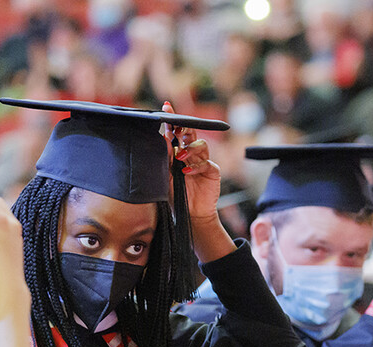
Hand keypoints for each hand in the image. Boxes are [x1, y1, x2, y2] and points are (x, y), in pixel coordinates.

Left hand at [163, 101, 220, 221]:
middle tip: (177, 128)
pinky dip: (196, 166)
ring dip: (189, 149)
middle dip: (184, 128)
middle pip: (190, 133)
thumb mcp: (165, 176)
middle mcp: (191, 153)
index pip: (175, 132)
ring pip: (200, 145)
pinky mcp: (212, 171)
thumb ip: (164, 158)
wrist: (189, 213)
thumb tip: (161, 139)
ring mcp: (203, 160)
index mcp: (178, 151)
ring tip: (180, 158)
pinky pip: (206, 163)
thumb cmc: (175, 194)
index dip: (173, 119)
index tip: (166, 107)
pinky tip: (187, 171)